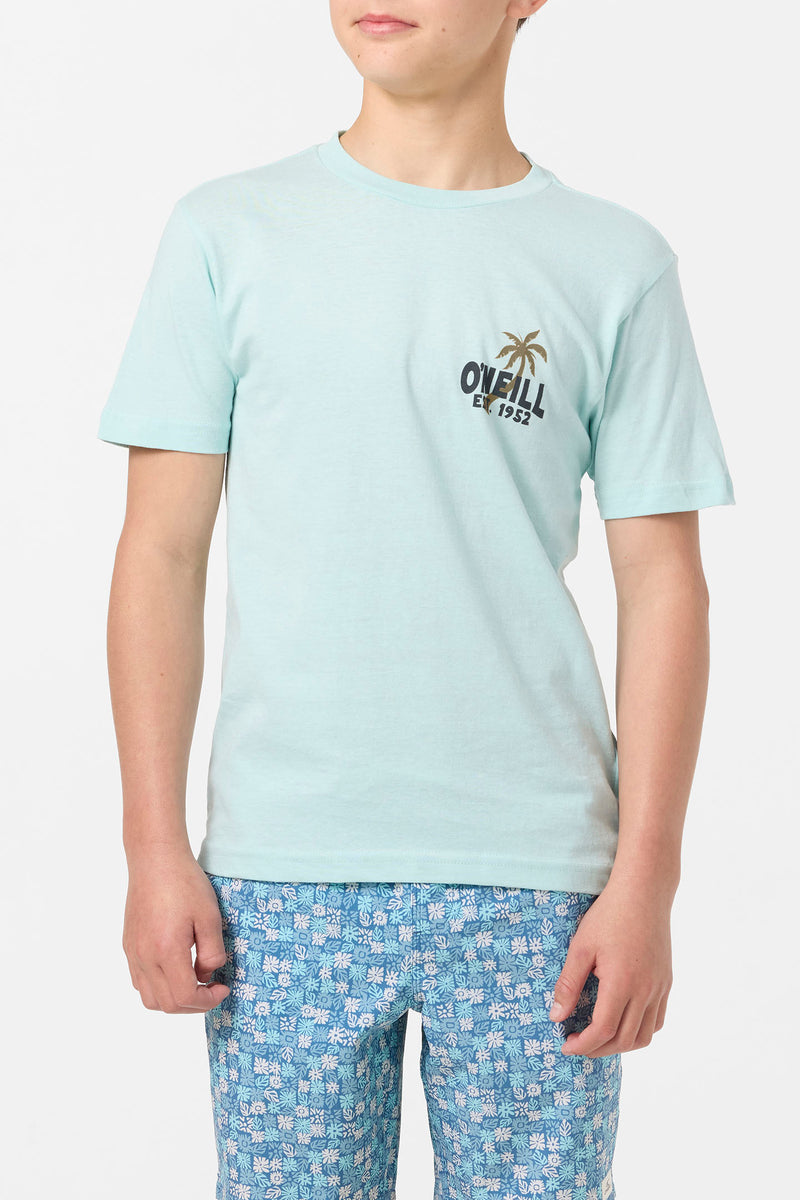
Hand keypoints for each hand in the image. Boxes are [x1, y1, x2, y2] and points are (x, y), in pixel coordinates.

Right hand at [122, 847, 230, 1012]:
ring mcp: (133, 953)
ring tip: (194, 983)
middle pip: (166, 1005)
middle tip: (213, 989)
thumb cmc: (185, 884)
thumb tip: (207, 975)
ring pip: (150, 998)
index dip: (207, 1001)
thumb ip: (212, 953)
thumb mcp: (210, 917)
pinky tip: (176, 970)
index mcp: (166, 951)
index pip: (184, 997)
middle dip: (193, 1005)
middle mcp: (144, 957)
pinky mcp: (128, 945)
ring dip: (174, 1000)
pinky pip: (140, 981)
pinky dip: (159, 987)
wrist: (155, 860)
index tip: (223, 988)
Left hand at [548, 878, 673, 1056]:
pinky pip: (657, 1020)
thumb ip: (568, 984)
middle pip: (624, 1039)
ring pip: (645, 1036)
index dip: (582, 1044)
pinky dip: (640, 1031)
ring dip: (620, 1044)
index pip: (603, 1030)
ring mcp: (660, 988)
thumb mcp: (581, 947)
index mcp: (622, 983)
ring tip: (598, 1037)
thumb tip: (556, 1017)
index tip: (565, 1045)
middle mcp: (646, 991)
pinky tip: (622, 1022)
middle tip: (577, 1043)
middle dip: (597, 1049)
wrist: (644, 893)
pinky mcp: (666, 982)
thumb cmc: (609, 916)